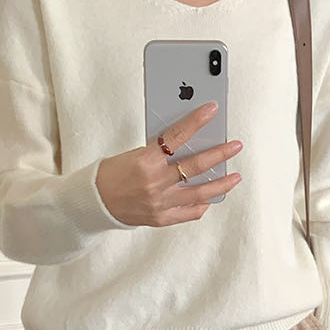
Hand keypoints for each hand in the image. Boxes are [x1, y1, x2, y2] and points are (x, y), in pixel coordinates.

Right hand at [95, 103, 242, 227]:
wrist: (95, 203)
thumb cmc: (112, 174)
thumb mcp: (134, 154)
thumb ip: (160, 151)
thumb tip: (188, 142)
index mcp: (145, 162)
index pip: (176, 137)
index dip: (196, 122)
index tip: (211, 111)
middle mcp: (155, 184)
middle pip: (195, 167)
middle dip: (219, 154)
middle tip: (235, 146)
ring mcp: (160, 204)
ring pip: (199, 193)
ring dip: (220, 184)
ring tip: (234, 176)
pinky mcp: (161, 219)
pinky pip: (189, 213)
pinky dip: (202, 205)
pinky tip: (210, 198)